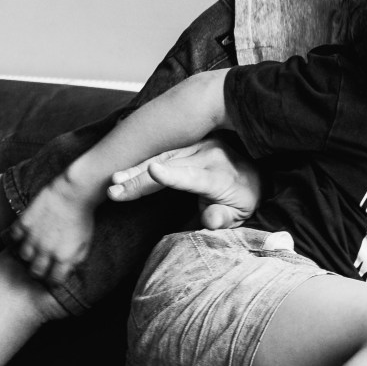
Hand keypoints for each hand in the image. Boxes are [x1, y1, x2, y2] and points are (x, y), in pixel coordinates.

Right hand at [6, 177, 94, 284]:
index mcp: (63, 257)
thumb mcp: (85, 242)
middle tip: (41, 266)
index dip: (54, 281)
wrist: (73, 193)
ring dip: (29, 254)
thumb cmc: (83, 217)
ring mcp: (33, 237)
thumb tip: (67, 270)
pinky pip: (15, 236)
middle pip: (35, 272)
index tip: (54, 277)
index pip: (54, 280)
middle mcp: (46, 250)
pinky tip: (26, 233)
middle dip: (39, 272)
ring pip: (24, 256)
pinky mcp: (24, 223)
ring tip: (34, 249)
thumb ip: (76, 259)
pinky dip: (19, 236)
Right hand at [107, 137, 260, 229]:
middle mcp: (209, 155)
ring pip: (162, 157)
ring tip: (113, 182)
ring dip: (135, 170)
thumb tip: (210, 220)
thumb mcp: (239, 216)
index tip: (153, 171)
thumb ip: (223, 218)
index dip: (173, 175)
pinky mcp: (188, 145)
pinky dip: (140, 163)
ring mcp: (198, 146)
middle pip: (169, 167)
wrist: (253, 175)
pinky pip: (162, 152)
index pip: (194, 177)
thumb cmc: (242, 200)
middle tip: (115, 191)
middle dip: (140, 179)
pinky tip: (122, 172)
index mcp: (221, 176)